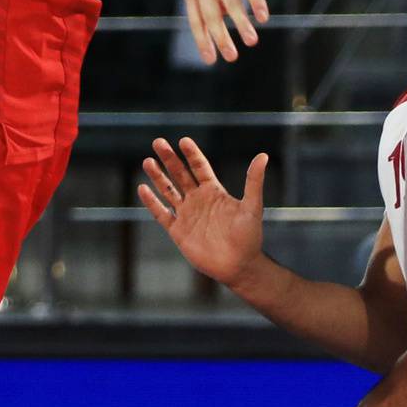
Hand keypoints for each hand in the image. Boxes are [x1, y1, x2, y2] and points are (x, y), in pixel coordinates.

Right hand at [138, 136, 266, 285]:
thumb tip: (263, 156)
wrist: (239, 266)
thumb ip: (254, 181)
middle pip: (180, 174)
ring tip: (147, 161)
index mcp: (214, 192)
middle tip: (158, 142)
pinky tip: (143, 188)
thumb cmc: (249, 237)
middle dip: (170, 159)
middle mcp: (198, 200)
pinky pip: (161, 213)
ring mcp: (187, 215)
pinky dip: (152, 202)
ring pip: (168, 191)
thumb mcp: (252, 206)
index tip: (184, 141)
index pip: (200, 167)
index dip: (192, 154)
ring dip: (158, 176)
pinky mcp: (178, 231)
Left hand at [183, 0, 267, 63]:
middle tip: (232, 57)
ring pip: (231, 2)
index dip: (203, 40)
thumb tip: (218, 33)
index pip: (196, 20)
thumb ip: (211, 5)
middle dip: (222, 38)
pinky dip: (256, 1)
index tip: (211, 60)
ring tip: (252, 42)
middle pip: (212, 15)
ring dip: (242, 23)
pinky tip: (263, 17)